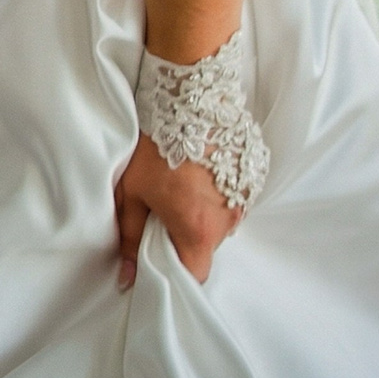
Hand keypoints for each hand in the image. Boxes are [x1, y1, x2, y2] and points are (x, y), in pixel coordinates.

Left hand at [114, 132, 240, 288]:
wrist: (189, 101)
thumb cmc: (155, 146)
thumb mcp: (133, 193)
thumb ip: (130, 238)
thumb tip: (127, 276)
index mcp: (198, 229)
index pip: (194, 275)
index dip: (174, 275)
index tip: (157, 265)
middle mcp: (228, 221)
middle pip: (207, 249)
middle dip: (184, 240)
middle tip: (161, 216)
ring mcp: (244, 201)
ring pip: (220, 226)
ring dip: (201, 217)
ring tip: (179, 190)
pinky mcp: (251, 182)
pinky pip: (231, 203)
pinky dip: (214, 199)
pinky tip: (197, 177)